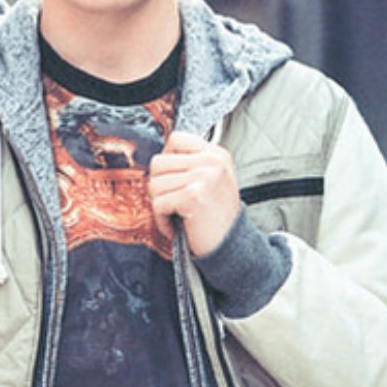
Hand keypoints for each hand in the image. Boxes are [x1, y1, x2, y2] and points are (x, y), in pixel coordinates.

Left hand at [147, 131, 240, 256]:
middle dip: (159, 186)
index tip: (175, 179)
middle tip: (173, 203)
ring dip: (160, 205)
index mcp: (216, 154)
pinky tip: (176, 226)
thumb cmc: (216, 216)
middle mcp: (212, 162)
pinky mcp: (193, 197)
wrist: (232, 248)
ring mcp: (203, 178)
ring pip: (154, 184)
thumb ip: (191, 163)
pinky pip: (158, 204)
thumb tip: (159, 155)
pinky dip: (162, 220)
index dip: (167, 159)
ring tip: (177, 215)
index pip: (175, 139)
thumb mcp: (213, 180)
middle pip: (158, 162)